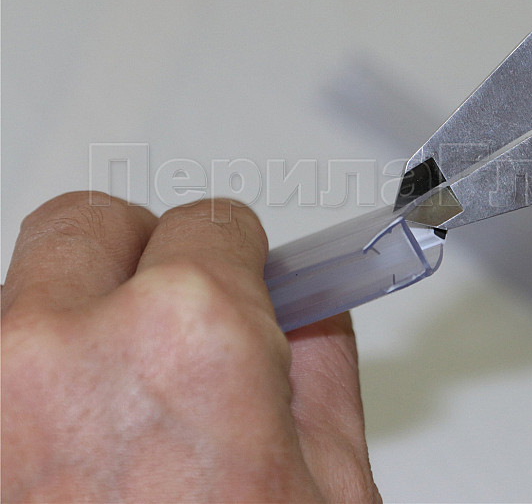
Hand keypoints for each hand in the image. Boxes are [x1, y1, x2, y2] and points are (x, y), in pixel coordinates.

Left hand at [1, 192, 380, 502]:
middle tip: (180, 316)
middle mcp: (61, 351)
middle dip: (144, 253)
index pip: (210, 222)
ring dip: (79, 319)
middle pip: (90, 224)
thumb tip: (306, 315)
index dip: (244, 256)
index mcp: (186, 336)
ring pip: (26, 294)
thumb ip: (321, 369)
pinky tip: (85, 440)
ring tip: (127, 398)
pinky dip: (37, 382)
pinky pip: (0, 365)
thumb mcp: (330, 486)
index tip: (250, 273)